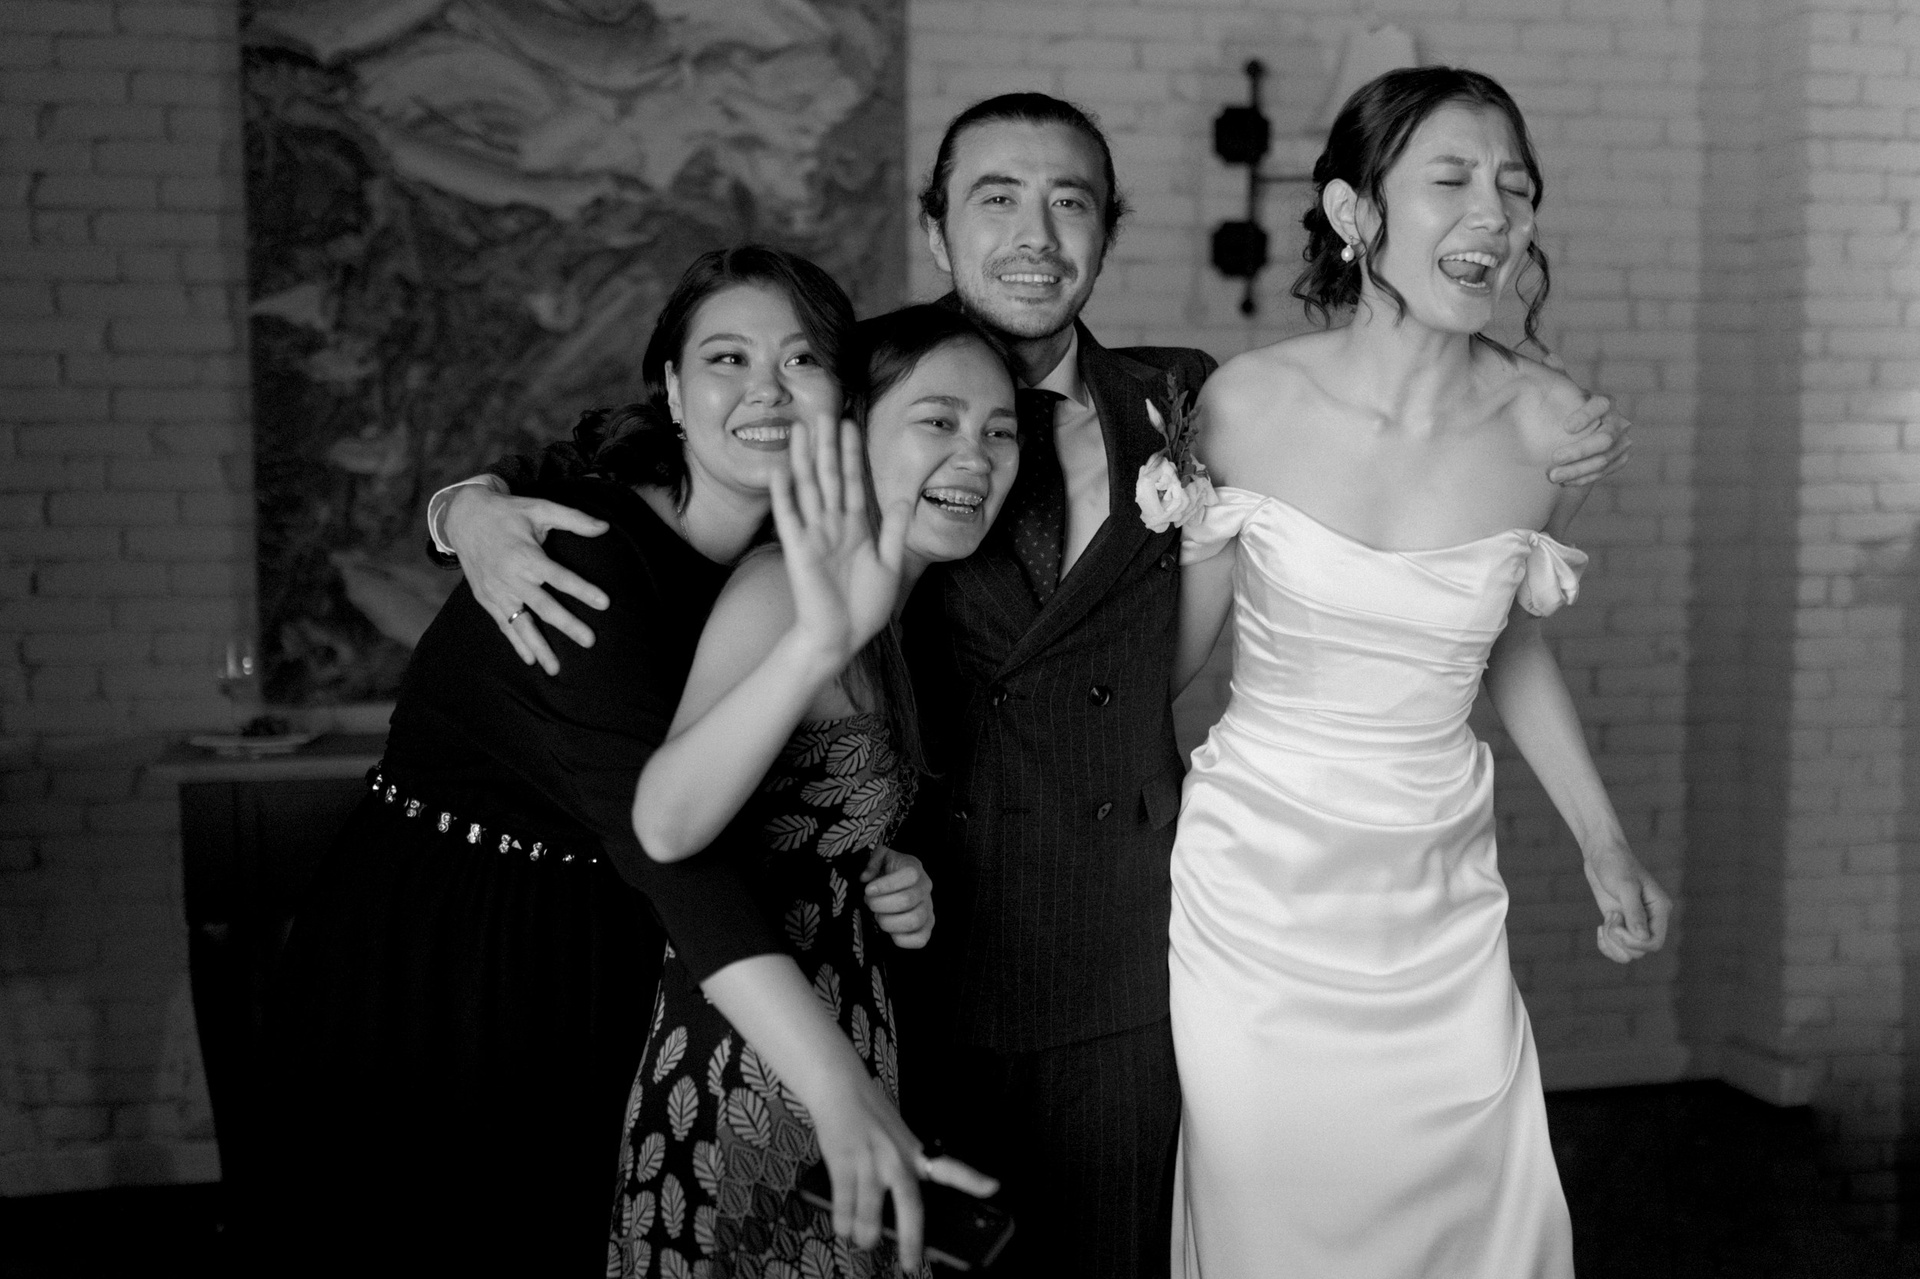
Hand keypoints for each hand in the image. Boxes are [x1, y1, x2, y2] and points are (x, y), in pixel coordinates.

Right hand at [444, 485, 609, 674]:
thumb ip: (573, 519)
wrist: (464, 517)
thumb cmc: (508, 512)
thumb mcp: (540, 508)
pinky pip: (504, 625)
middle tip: (590, 641)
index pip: (560, 577)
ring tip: (555, 668)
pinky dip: (516, 643)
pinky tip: (530, 660)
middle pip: (544, 606)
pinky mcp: (487, 599)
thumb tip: (604, 527)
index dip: (583, 590)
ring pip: (522, 624)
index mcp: (526, 556)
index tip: (604, 603)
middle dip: (568, 625)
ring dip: (539, 647)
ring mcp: (497, 592)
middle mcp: (511, 578)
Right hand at [769, 418, 909, 664]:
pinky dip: (784, 494)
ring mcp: (814, 536)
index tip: (851, 424)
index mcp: (855, 528)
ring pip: (808, 489)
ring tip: (800, 430)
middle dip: (828, 445)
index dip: (852, 453)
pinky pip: (789, 518)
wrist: (841, 638)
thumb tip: (904, 497)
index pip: (853, 482)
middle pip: (829, 477)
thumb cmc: (864, 606)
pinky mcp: (798, 551)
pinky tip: (780, 470)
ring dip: (804, 460)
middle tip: (824, 411)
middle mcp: (832, 526)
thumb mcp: (889, 565)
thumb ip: (894, 531)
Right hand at [811, 1070, 997, 1270]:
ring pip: (871, 1215)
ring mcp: (871, 1161)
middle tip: (909, 1264)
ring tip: (864, 1241)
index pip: (949, 1167)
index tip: (994, 1188)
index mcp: (915, 1152)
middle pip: (911, 1206)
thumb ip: (901, 1171)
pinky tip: (843, 1227)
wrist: (842, 1087)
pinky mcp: (844, 1161)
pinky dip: (843, 1223)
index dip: (972, 1179)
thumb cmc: (871, 1119)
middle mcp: (897, 1158)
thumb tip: (893, 1220)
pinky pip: (845, 1204)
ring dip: (865, 1235)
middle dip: (910, 1241)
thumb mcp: (896, 1140)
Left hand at [863, 846, 933, 948]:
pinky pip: (920, 940)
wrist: (899, 884)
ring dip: (888, 922)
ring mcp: (928, 908)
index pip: (909, 875)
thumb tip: (865, 878)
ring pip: (914, 920)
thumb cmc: (887, 871)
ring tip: (878, 916)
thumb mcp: (879, 857)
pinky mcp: (927, 927)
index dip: (886, 884)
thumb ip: (872, 862)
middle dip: (880, 904)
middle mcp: (925, 888)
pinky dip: (901, 939)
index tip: (868, 889)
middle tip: (869, 903)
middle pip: (907, 900)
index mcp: (915, 868)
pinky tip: (889, 931)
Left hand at [1547, 391, 1631, 486]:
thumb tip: (1544, 365)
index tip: (1566, 427)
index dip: (1585, 416)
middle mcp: (1618, 421)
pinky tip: (1564, 482)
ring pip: (1604, 459)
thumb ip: (1554, 382)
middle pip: (1605, 438)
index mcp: (1605, 402)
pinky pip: (1604, 472)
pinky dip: (1583, 478)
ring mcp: (1622, 442)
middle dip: (1579, 450)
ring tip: (1553, 476)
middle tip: (1554, 458)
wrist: (1581, 430)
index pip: (1600, 406)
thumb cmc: (1565, 411)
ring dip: (1577, 470)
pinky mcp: (1620, 459)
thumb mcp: (1560, 395)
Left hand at [1583, 843, 1670, 962]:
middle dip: (1620, 941)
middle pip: (1640, 951)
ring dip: (1612, 944)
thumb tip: (1642, 937)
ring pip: (1628, 953)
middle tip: (1610, 919)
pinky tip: (1600, 929)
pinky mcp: (1620, 923)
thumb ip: (1634, 911)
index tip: (1615, 925)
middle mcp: (1651, 920)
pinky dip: (1606, 944)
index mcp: (1660, 910)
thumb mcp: (1625, 886)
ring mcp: (1634, 923)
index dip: (1634, 943)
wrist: (1602, 854)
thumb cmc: (1616, 864)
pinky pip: (1617, 947)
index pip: (1655, 943)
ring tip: (1606, 923)